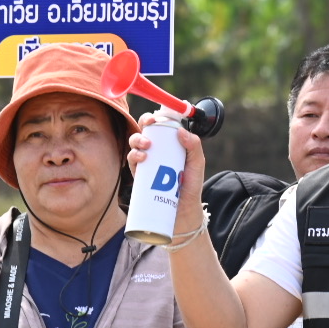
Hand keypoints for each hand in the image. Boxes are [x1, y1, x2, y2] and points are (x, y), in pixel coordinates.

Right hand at [127, 112, 206, 234]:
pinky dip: (133, 156)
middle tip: (150, 127)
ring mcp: (145, 163)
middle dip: (143, 125)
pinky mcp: (139, 176)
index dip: (154, 117)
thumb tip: (180, 131)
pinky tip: (141, 158)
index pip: (158, 125)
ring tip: (146, 146)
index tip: (156, 117)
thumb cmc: (190, 185)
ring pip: (134, 144)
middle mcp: (154, 151)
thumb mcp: (197, 163)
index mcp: (168, 144)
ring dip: (137, 140)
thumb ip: (194, 146)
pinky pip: (131, 162)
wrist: (183, 210)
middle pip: (143, 131)